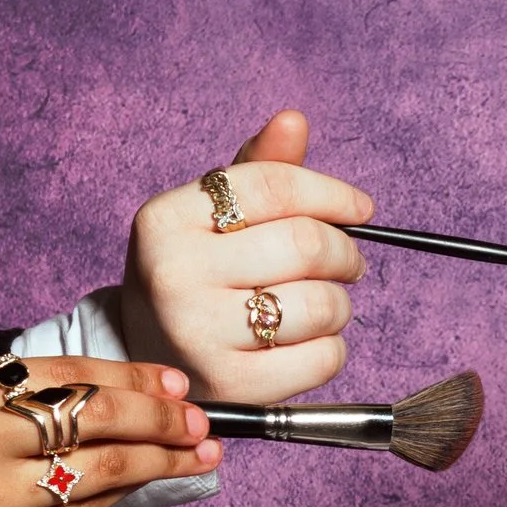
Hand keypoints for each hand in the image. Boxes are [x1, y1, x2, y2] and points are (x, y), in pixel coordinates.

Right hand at [0, 358, 218, 506]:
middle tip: (199, 419)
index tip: (171, 382)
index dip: (128, 376)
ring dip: (163, 456)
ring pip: (103, 464)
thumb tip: (96, 400)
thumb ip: (0, 405)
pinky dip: (126, 493)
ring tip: (201, 453)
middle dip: (159, 413)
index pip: (64, 373)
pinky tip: (156, 483)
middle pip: (94, 412)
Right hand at [121, 108, 373, 401]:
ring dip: (340, 303)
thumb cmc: (195, 273)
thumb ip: (259, 169)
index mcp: (166, 219)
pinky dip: (332, 348)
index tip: (359, 209)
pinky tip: (307, 342)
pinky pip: (323, 358)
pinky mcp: (231, 386)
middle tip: (348, 262)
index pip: (275, 186)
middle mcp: (173, 274)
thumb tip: (293, 120)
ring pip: (319, 303)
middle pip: (304, 244)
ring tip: (323, 304)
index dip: (332, 194)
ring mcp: (198, 335)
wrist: (147, 353)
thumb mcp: (211, 215)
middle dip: (344, 251)